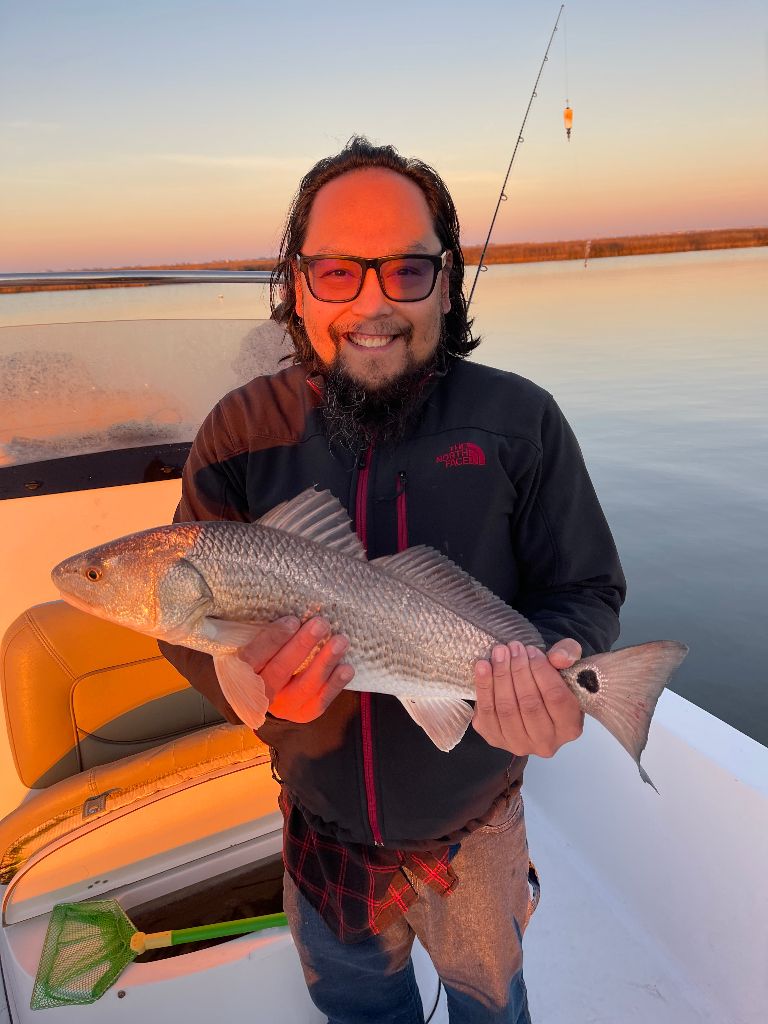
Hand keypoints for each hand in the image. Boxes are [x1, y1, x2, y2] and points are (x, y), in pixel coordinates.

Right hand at [237, 616, 353, 722]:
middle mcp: (259, 692)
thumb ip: (261, 628)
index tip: (292, 620)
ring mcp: (282, 705)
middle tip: (321, 624)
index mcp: (239, 672)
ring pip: (303, 687)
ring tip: (340, 641)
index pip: (252, 657)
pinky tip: (347, 668)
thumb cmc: (263, 655)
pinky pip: (319, 701)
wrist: (269, 689)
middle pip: (279, 670)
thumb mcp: (252, 641)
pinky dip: (335, 685)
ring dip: (324, 663)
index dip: (272, 639)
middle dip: (302, 645)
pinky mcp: (303, 713)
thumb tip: (290, 604)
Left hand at [472, 639, 583, 755]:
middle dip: (519, 670)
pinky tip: (482, 666)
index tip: (531, 650)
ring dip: (500, 676)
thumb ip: (568, 655)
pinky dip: (483, 687)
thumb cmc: (551, 683)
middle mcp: (546, 743)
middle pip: (529, 703)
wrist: (530, 699)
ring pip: (506, 708)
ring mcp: (519, 744)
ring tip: (499, 652)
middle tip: (513, 647)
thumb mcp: (566, 666)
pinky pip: (486, 712)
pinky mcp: (495, 738)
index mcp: (571, 728)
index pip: (556, 697)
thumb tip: (558, 657)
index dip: (542, 670)